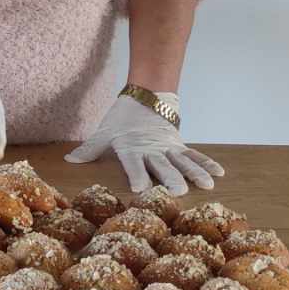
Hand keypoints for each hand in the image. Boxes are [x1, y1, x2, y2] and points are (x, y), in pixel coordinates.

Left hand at [65, 94, 222, 194]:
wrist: (145, 96)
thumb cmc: (122, 119)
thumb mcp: (104, 132)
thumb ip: (90, 148)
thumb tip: (70, 161)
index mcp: (131, 148)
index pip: (133, 164)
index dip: (136, 176)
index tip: (140, 190)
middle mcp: (151, 150)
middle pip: (162, 166)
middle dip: (170, 179)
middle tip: (178, 193)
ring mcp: (167, 148)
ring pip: (183, 161)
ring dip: (194, 172)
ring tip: (207, 185)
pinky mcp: (179, 145)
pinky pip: (194, 155)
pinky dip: (206, 162)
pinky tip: (218, 173)